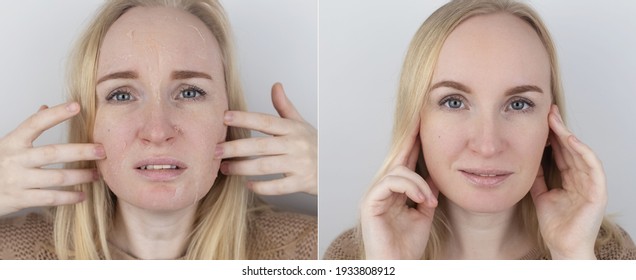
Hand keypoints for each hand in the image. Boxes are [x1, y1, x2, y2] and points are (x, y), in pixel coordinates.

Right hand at [0, 102, 104, 216]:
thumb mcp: (7, 145)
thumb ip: (27, 129)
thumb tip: (45, 107)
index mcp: (12, 141)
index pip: (36, 123)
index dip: (56, 114)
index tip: (77, 106)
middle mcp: (15, 159)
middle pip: (53, 153)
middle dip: (81, 151)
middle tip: (102, 150)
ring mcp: (17, 179)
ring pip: (56, 177)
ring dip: (80, 176)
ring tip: (97, 175)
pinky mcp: (19, 199)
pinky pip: (50, 197)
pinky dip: (68, 197)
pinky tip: (82, 195)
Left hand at [216, 83, 316, 194]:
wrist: (336, 166)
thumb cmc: (313, 144)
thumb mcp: (300, 123)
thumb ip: (285, 106)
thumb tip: (275, 85)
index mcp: (292, 128)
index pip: (265, 121)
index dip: (245, 118)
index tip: (225, 117)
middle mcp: (295, 145)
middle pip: (260, 145)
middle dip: (235, 148)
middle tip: (215, 150)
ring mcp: (299, 164)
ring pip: (265, 166)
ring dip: (242, 168)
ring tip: (225, 168)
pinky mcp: (301, 182)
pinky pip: (278, 186)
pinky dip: (261, 187)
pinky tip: (247, 184)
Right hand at [360, 120, 438, 258]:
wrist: (399, 264)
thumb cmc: (407, 245)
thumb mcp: (423, 214)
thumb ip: (426, 193)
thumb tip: (435, 174)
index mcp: (393, 191)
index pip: (404, 162)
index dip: (414, 144)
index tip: (425, 126)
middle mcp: (381, 190)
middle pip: (398, 158)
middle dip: (411, 140)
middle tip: (421, 120)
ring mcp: (374, 195)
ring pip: (398, 171)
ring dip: (420, 184)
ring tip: (430, 201)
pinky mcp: (370, 203)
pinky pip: (391, 183)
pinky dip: (410, 188)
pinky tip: (423, 200)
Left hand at [530, 105, 605, 258]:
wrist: (563, 246)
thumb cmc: (555, 225)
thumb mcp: (540, 195)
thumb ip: (537, 178)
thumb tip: (526, 160)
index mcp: (570, 179)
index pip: (561, 152)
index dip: (551, 136)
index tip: (541, 120)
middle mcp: (582, 179)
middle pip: (570, 149)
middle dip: (559, 130)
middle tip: (548, 112)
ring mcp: (591, 184)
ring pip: (581, 153)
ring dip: (569, 136)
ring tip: (556, 121)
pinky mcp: (598, 191)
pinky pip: (592, 167)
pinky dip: (582, 152)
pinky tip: (571, 140)